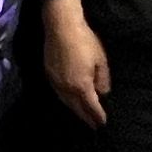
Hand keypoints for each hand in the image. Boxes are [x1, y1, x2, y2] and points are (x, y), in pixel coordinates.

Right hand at [43, 1, 108, 127]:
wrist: (61, 26)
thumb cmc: (85, 41)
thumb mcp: (101, 60)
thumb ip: (103, 80)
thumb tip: (103, 93)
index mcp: (81, 86)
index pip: (91, 107)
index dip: (98, 116)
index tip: (103, 124)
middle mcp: (67, 88)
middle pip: (77, 108)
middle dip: (86, 118)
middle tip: (93, 125)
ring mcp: (56, 82)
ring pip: (66, 102)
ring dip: (75, 110)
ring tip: (82, 115)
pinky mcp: (48, 75)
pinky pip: (59, 94)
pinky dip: (66, 100)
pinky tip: (69, 99)